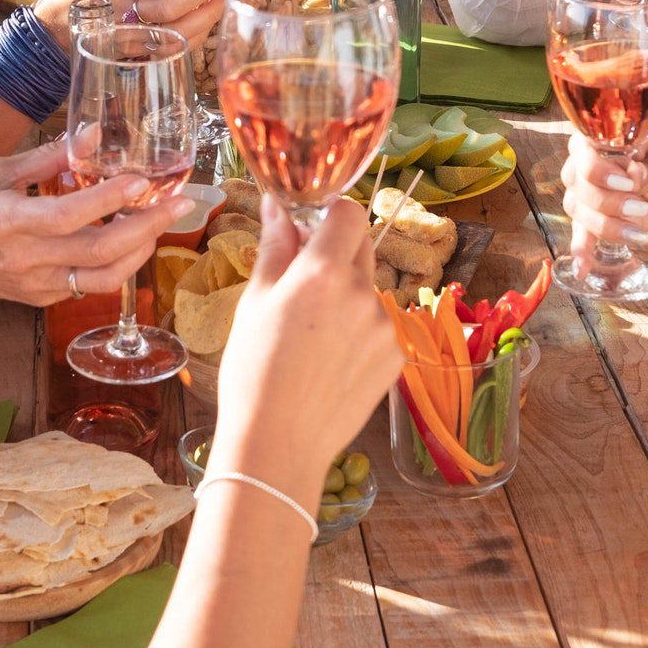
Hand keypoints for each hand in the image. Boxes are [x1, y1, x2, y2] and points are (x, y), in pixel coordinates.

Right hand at [0, 141, 192, 315]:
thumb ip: (46, 157)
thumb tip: (89, 134)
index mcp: (11, 221)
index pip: (70, 214)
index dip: (109, 199)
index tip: (142, 180)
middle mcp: (29, 257)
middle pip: (101, 250)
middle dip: (148, 226)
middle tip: (180, 204)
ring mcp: (39, 283)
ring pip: (105, 276)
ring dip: (142, 250)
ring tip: (162, 222)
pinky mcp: (45, 297)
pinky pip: (92, 284)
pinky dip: (120, 263)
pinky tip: (133, 239)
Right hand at [210, 199, 403, 494]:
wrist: (278, 443)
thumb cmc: (253, 370)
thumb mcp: (254, 302)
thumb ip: (274, 247)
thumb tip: (277, 205)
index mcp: (324, 271)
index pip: (348, 213)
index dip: (329, 215)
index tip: (310, 230)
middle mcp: (363, 292)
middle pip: (360, 247)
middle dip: (334, 254)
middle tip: (301, 284)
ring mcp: (384, 327)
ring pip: (367, 290)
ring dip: (346, 296)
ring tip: (311, 336)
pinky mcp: (394, 357)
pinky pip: (377, 326)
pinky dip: (358, 331)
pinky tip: (329, 360)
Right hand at [558, 131, 647, 264]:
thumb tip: (634, 173)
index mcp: (614, 141)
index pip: (586, 143)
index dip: (597, 164)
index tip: (627, 182)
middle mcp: (593, 163)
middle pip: (576, 176)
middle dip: (605, 198)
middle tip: (640, 207)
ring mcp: (588, 192)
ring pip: (577, 205)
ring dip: (605, 223)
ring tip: (638, 232)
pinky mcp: (590, 219)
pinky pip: (578, 232)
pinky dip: (581, 248)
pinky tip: (584, 266)